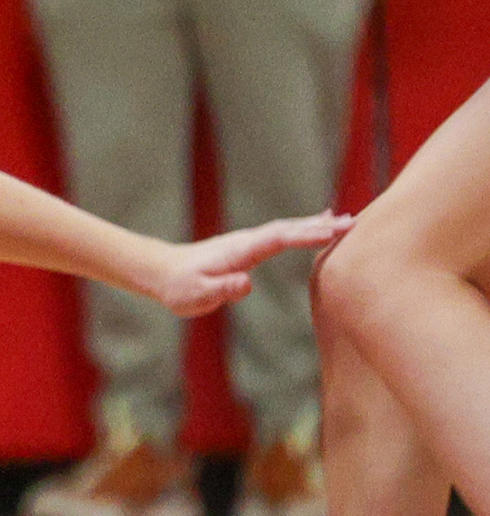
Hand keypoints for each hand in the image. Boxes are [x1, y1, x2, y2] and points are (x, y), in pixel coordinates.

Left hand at [149, 211, 351, 316]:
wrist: (161, 271)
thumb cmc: (179, 287)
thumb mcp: (197, 295)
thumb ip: (221, 289)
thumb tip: (246, 283)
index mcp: (239, 252)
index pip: (277, 240)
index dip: (303, 235)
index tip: (331, 232)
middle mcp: (246, 242)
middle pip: (288, 230)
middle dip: (320, 226)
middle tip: (354, 223)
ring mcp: (248, 242)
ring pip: (287, 229)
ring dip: (316, 224)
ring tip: (347, 220)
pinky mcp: (249, 247)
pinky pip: (282, 234)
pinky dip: (303, 228)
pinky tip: (319, 225)